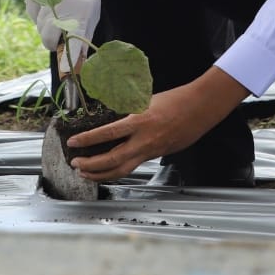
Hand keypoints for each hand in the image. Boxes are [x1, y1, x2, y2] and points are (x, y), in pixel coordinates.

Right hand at [25, 0, 99, 68]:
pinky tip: (49, 5)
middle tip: (58, 35)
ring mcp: (45, 2)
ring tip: (58, 13)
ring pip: (39, 27)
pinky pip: (33, 16)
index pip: (73, 41)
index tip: (65, 73)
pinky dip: (39, 15)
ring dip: (46, 27)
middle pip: (47, 38)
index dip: (68, 59)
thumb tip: (76, 64)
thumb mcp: (91, 16)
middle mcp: (62, 8)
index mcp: (81, 14)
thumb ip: (83, 38)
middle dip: (51, 41)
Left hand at [68, 69, 249, 180]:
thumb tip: (111, 117)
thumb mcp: (147, 100)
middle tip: (76, 163)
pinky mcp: (157, 155)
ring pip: (121, 170)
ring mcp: (151, 150)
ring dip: (100, 174)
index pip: (107, 134)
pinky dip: (117, 170)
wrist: (202, 108)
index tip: (73, 143)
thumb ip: (129, 111)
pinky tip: (108, 169)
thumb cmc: (176, 99)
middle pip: (111, 160)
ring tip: (86, 173)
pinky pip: (133, 166)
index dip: (87, 140)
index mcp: (140, 121)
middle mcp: (144, 140)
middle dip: (90, 165)